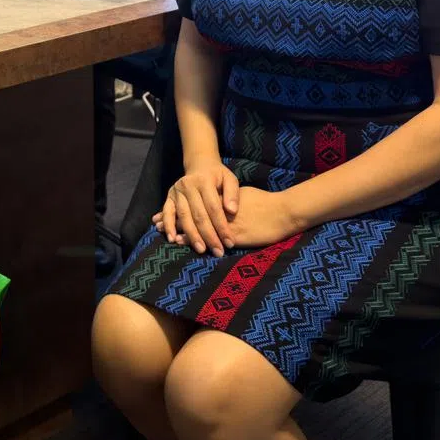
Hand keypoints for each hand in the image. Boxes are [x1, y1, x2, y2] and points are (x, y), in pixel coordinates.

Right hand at [152, 160, 239, 255]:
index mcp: (204, 180)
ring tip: (201, 250)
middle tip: (218, 252)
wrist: (199, 165)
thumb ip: (233, 194)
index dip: (222, 226)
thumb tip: (232, 211)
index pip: (213, 208)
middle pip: (198, 214)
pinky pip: (167, 212)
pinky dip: (168, 226)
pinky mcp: (169, 196)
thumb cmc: (217, 176)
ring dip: (192, 235)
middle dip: (209, 235)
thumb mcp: (229, 179)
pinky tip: (173, 239)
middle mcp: (188, 185)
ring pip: (184, 216)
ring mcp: (176, 191)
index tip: (229, 243)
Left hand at [155, 186, 298, 252]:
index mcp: (221, 199)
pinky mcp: (235, 235)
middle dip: (176, 220)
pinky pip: (213, 238)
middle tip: (157, 224)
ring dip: (184, 232)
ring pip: (200, 226)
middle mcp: (221, 210)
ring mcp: (227, 223)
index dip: (180, 207)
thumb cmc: (264, 203)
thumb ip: (227, 198)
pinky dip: (199, 240)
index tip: (165, 213)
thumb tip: (218, 202)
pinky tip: (188, 244)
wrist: (283, 212)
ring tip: (169, 236)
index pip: (196, 204)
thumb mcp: (241, 195)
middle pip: (194, 214)